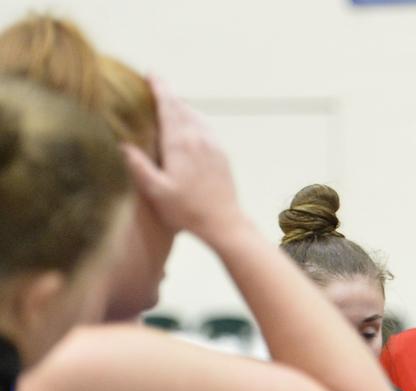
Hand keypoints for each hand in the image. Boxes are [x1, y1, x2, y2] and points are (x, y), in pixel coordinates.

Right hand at [121, 78, 244, 241]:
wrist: (224, 223)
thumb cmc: (187, 211)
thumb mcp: (156, 191)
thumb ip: (138, 165)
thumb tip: (120, 142)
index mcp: (181, 143)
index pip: (169, 106)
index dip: (159, 87)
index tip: (151, 72)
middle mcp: (200, 138)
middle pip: (182, 107)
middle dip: (167, 94)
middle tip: (153, 84)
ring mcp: (214, 145)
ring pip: (195, 116)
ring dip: (180, 107)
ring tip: (166, 103)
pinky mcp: (222, 154)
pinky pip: (206, 128)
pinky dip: (193, 120)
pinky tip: (186, 126)